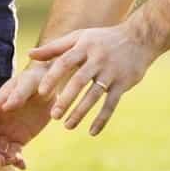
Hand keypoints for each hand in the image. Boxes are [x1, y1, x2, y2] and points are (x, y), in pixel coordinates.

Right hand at [0, 62, 54, 169]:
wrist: (51, 86)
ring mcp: (8, 130)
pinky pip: (14, 153)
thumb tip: (5, 107)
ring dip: (2, 159)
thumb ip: (18, 94)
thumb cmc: (37, 79)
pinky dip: (16, 161)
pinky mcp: (20, 138)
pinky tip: (23, 165)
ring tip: (15, 161)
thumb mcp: (29, 83)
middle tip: (1, 162)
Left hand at [32, 24, 157, 136]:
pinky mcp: (123, 83)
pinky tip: (92, 132)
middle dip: (66, 99)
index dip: (53, 77)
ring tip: (67, 126)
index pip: (65, 62)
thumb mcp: (79, 37)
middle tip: (53, 116)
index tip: (41, 93)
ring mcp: (111, 72)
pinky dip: (102, 119)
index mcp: (84, 46)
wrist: (140, 38)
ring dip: (81, 112)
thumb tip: (29, 54)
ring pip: (94, 95)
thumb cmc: (103, 39)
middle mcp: (97, 59)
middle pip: (79, 80)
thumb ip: (54, 48)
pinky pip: (111, 104)